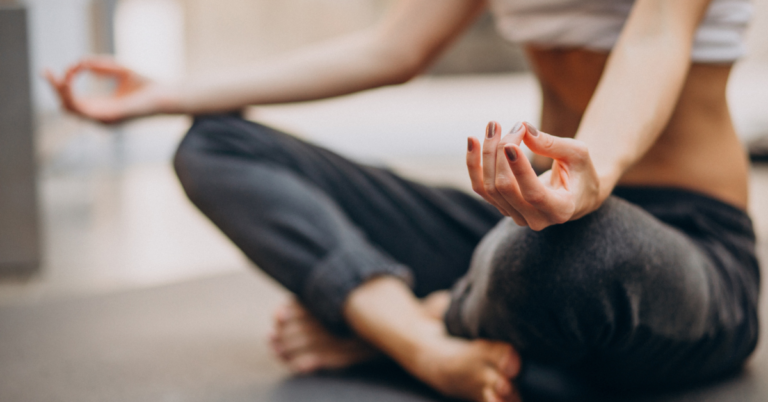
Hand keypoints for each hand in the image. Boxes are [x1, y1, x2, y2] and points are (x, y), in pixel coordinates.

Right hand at [44, 57, 162, 123]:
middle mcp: (101, 118)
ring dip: (61, 90)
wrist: (165, 94)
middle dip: (55, 89)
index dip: (63, 85)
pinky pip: (83, 109)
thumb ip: (99, 66)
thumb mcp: (118, 70)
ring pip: (70, 109)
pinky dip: (72, 94)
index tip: (67, 67)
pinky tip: (70, 79)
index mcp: (102, 109)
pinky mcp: (110, 117)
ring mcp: (104, 120)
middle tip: (46, 72)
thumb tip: (79, 62)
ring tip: (60, 74)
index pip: (74, 101)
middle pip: (67, 106)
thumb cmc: (146, 84)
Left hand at [467, 121, 600, 230]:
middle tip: (513, 126)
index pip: (533, 194)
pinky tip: (473, 141)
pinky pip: (480, 187)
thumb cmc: (580, 170)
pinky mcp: (502, 207)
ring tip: (494, 125)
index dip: (519, 170)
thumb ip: (552, 144)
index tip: (510, 144)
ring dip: (487, 154)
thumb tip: (524, 129)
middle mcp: (536, 219)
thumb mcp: (577, 154)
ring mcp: (516, 216)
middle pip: (505, 188)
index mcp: (561, 209)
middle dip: (502, 153)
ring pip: (489, 187)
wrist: (577, 191)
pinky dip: (474, 164)